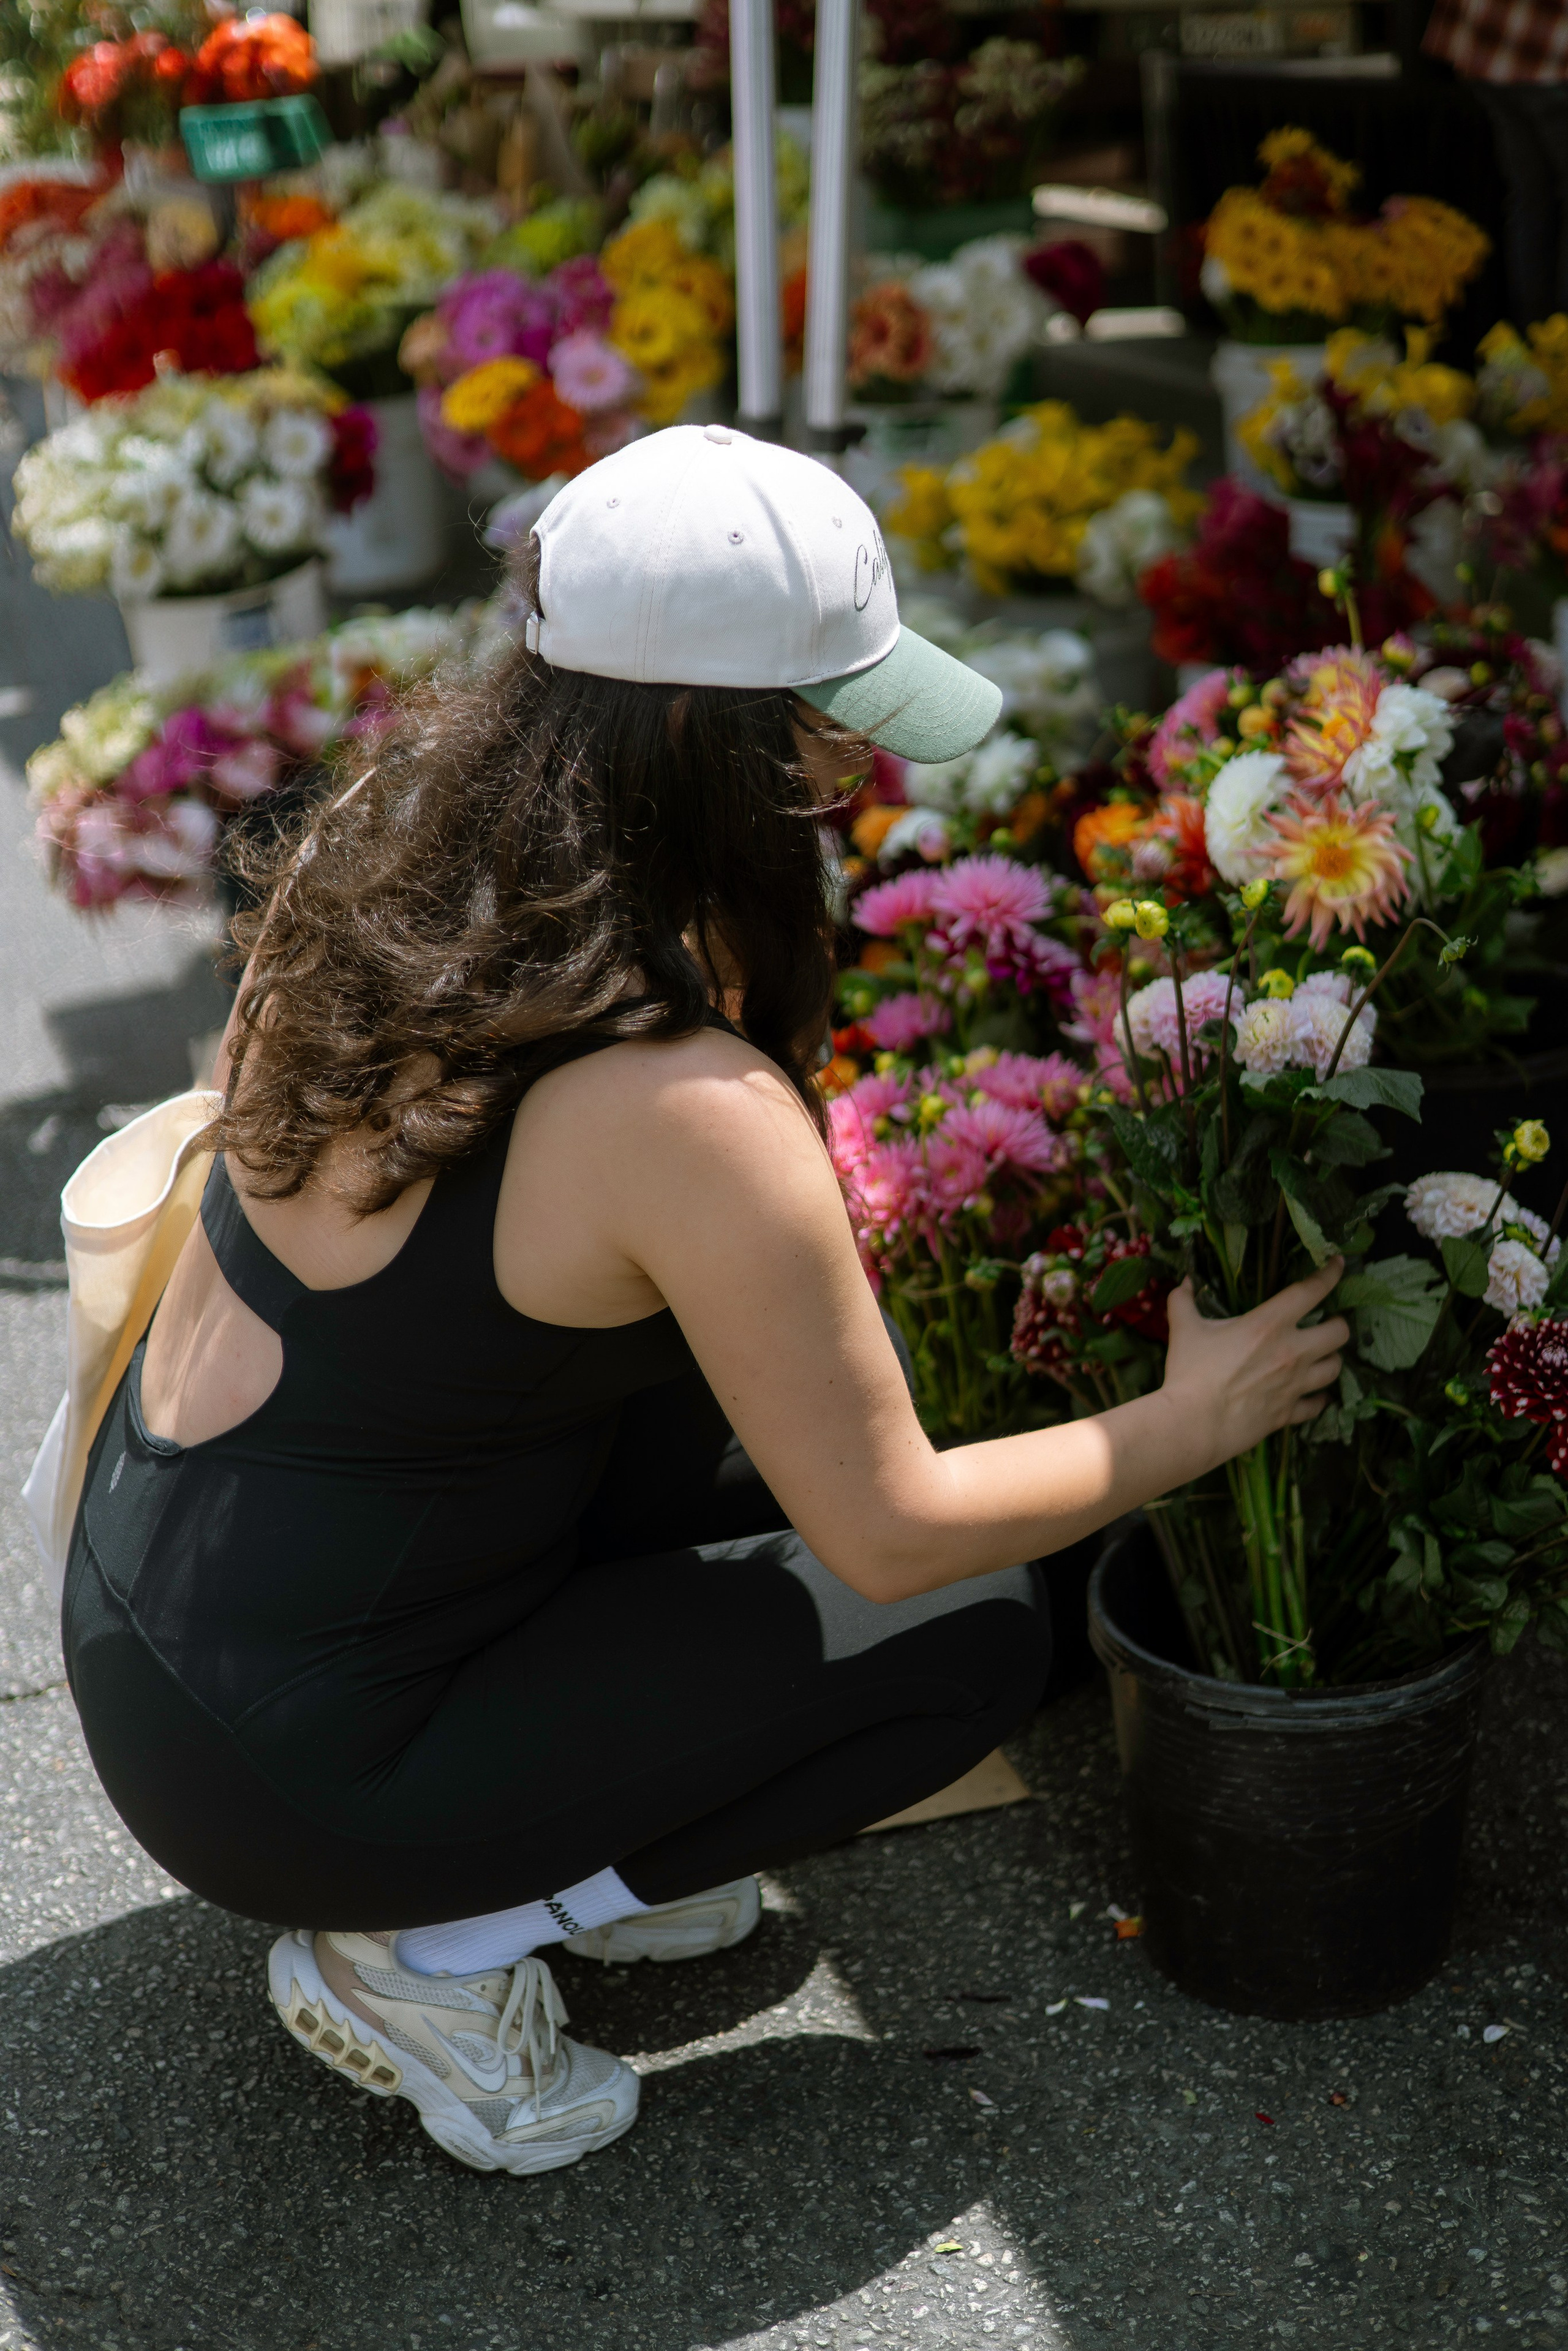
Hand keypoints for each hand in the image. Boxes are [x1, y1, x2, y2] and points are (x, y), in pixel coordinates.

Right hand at [1160, 1259, 1348, 1475]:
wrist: (1193, 1425)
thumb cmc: (1190, 1373)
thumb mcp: (1184, 1330)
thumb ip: (1184, 1301)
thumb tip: (1186, 1281)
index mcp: (1269, 1325)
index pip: (1311, 1291)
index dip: (1329, 1274)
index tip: (1337, 1264)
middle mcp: (1292, 1352)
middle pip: (1339, 1333)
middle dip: (1338, 1324)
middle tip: (1327, 1322)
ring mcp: (1294, 1385)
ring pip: (1335, 1368)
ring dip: (1332, 1359)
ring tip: (1323, 1356)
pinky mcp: (1289, 1413)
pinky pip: (1317, 1404)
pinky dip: (1317, 1398)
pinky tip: (1313, 1395)